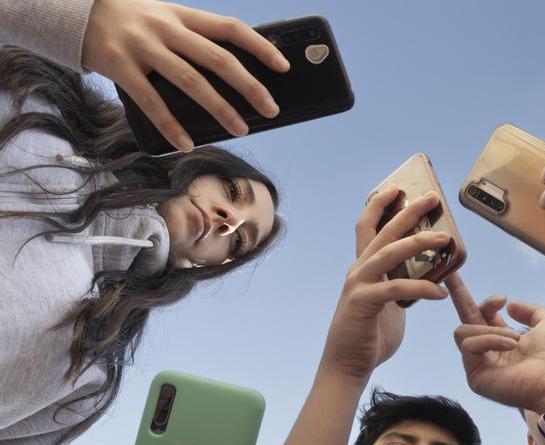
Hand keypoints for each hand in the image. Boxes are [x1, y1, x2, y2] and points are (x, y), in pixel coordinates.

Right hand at [82, 0, 289, 151]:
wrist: (73, 10)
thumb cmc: (131, 22)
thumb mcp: (164, 18)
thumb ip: (192, 40)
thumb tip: (233, 76)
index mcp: (181, 14)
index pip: (229, 28)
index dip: (259, 46)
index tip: (283, 66)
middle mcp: (165, 27)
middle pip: (217, 58)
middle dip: (248, 86)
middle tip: (271, 108)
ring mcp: (141, 46)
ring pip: (190, 81)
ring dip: (219, 108)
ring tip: (241, 128)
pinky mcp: (118, 64)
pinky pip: (150, 100)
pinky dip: (171, 124)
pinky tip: (187, 142)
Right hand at [318, 187, 449, 383]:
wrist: (348, 365)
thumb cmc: (370, 336)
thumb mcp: (392, 305)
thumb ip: (402, 288)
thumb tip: (426, 279)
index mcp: (364, 268)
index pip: (369, 227)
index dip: (381, 205)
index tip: (399, 188)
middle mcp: (358, 270)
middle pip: (383, 232)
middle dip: (407, 212)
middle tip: (432, 197)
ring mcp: (358, 285)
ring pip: (389, 253)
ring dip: (418, 242)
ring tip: (444, 236)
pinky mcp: (363, 304)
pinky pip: (396, 289)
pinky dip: (420, 288)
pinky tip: (441, 293)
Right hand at [448, 280, 544, 413]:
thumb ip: (529, 311)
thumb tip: (509, 305)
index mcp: (506, 340)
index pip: (484, 317)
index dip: (488, 303)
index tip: (502, 299)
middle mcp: (491, 352)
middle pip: (465, 320)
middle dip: (459, 296)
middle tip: (451, 275)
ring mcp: (482, 365)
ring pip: (463, 332)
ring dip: (490, 330)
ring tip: (515, 340)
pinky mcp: (476, 377)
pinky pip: (469, 346)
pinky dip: (489, 340)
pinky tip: (509, 346)